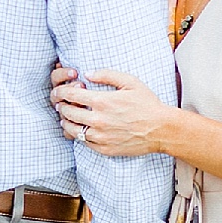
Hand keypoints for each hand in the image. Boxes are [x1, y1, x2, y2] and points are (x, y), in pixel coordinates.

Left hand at [53, 69, 172, 157]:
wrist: (161, 129)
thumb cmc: (147, 104)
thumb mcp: (130, 82)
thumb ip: (106, 75)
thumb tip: (87, 73)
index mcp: (103, 101)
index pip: (71, 95)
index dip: (61, 92)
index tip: (60, 91)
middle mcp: (98, 120)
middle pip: (68, 112)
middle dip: (62, 106)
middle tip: (62, 104)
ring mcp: (101, 136)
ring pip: (72, 130)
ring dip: (66, 122)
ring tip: (66, 117)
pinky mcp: (105, 149)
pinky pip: (83, 142)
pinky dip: (78, 135)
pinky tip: (79, 130)